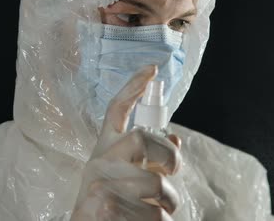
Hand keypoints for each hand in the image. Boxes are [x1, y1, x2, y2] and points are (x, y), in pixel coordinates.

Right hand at [72, 65, 182, 220]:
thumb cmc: (110, 210)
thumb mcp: (122, 180)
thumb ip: (146, 159)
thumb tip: (175, 138)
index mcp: (103, 153)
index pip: (115, 111)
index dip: (132, 87)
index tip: (151, 68)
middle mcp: (98, 164)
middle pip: (142, 139)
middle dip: (169, 156)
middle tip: (173, 173)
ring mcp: (100, 186)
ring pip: (157, 185)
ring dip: (169, 203)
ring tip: (159, 212)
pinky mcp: (106, 210)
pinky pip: (154, 214)